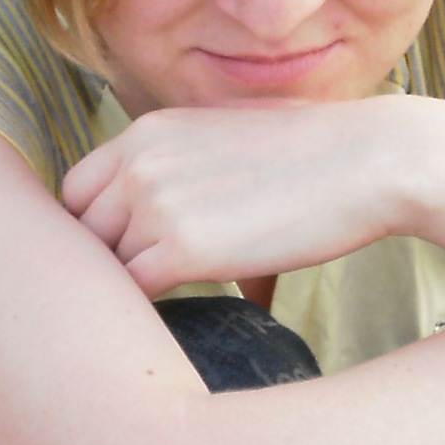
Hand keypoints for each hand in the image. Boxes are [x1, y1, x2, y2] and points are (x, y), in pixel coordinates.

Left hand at [61, 97, 412, 296]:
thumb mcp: (227, 136)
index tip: (126, 254)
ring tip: (167, 303)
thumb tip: (169, 214)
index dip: (94, 229)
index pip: (76, 191)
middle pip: (83, 232)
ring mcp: (157, 204)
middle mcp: (139, 162)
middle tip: (141, 290)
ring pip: (107, 266)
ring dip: (134, 289)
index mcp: (146, 132)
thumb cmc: (315, 153)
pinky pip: (136, 292)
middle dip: (108, 263)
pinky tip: (183, 312)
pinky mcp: (185, 249)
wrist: (368, 160)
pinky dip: (152, 309)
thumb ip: (180, 166)